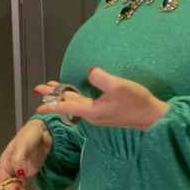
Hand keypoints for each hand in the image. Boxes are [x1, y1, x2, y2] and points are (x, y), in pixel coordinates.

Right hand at [0, 119, 52, 189]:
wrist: (44, 132)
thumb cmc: (29, 136)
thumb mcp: (21, 146)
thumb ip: (18, 160)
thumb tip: (19, 174)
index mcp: (4, 163)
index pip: (0, 182)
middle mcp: (10, 170)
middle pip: (4, 187)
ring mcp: (19, 173)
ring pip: (12, 188)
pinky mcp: (28, 174)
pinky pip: (21, 185)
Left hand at [33, 67, 168, 130]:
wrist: (152, 117)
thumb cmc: (137, 102)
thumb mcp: (118, 86)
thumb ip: (100, 78)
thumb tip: (89, 72)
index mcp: (92, 111)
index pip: (66, 107)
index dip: (51, 104)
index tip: (37, 106)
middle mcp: (92, 115)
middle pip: (68, 104)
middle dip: (54, 96)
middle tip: (39, 89)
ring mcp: (99, 114)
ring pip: (76, 104)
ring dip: (64, 95)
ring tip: (52, 88)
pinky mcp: (105, 112)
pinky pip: (85, 104)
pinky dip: (75, 97)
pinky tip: (74, 93)